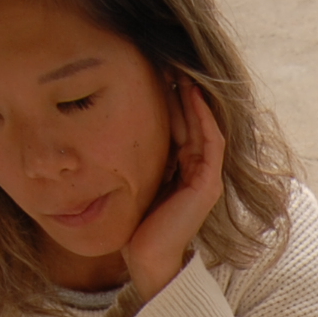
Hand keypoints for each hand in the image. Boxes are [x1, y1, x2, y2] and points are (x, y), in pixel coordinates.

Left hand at [124, 81, 225, 303]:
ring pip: (203, 125)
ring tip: (180, 69)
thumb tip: (108, 129)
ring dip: (194, 96)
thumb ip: (134, 160)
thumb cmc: (135, 225)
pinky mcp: (207, 185)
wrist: (147, 259)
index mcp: (184, 170)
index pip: (182, 123)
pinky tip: (191, 94)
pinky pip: (209, 141)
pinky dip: (202, 116)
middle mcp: (199, 171)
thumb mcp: (133, 182)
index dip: (172, 96)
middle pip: (194, 119)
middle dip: (183, 89)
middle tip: (168, 58)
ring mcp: (206, 177)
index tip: (156, 68)